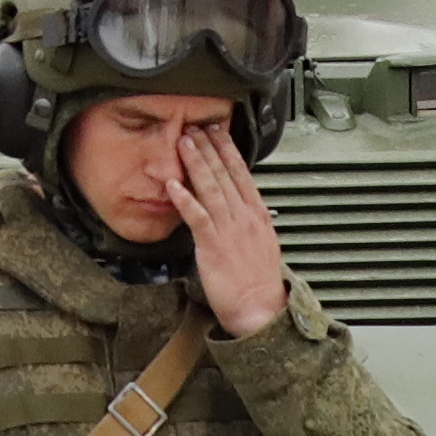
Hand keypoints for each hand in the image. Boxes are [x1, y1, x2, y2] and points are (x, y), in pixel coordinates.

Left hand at [169, 118, 287, 339]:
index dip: (228, 149)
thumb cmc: (259, 283)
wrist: (261, 311)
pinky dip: (185, 199)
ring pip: (211, 188)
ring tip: (184, 142)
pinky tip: (173, 184)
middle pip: (225, 174)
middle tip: (196, 124)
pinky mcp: (213, 245)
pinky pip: (197, 217)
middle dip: (209, 147)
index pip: (242, 173)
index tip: (219, 129)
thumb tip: (239, 204)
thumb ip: (250, 220)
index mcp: (257, 215)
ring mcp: (229, 229)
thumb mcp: (262, 243)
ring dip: (195, 163)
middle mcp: (244, 217)